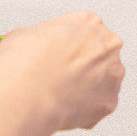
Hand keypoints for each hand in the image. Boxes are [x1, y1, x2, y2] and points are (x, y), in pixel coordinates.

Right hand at [0, 11, 124, 129]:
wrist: (25, 96)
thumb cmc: (23, 64)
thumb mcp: (24, 34)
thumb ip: (42, 37)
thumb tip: (35, 47)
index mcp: (89, 23)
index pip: (87, 31)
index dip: (70, 47)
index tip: (60, 55)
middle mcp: (108, 46)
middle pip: (99, 56)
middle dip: (83, 68)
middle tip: (60, 78)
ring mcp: (113, 75)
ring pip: (103, 82)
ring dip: (87, 90)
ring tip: (59, 97)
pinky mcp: (110, 102)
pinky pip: (99, 107)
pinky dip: (84, 112)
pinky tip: (64, 111)